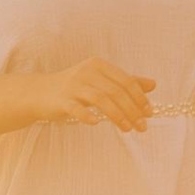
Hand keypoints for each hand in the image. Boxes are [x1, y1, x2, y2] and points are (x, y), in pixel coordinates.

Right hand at [33, 58, 153, 132]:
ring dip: (117, 116)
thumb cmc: (76, 88)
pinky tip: (97, 123)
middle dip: (132, 110)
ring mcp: (73, 85)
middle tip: (142, 127)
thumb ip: (126, 82)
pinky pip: (76, 108)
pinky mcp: (61, 100)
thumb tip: (153, 84)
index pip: (126, 81)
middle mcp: (87, 72)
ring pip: (100, 99)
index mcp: (99, 65)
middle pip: (116, 91)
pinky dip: (87, 116)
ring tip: (127, 129)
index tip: (149, 113)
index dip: (140, 97)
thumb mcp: (101, 81)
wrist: (40, 92)